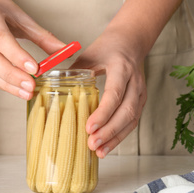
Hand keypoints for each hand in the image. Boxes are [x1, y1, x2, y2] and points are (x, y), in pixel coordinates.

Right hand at [0, 0, 64, 99]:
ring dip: (7, 84)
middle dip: (11, 75)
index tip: (34, 68)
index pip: (1, 38)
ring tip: (26, 92)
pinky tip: (13, 87)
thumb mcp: (22, 18)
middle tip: (30, 86)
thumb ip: (43, 36)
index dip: (17, 55)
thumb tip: (65, 51)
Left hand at [70, 29, 146, 157]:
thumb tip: (53, 86)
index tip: (89, 127)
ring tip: (99, 151)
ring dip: (115, 137)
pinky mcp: (140, 100)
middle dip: (109, 131)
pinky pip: (132, 121)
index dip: (103, 112)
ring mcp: (140, 92)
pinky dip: (120, 135)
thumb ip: (74, 70)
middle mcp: (134, 81)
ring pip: (132, 119)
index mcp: (121, 67)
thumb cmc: (109, 46)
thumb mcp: (89, 54)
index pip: (115, 93)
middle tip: (92, 144)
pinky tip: (107, 145)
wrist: (131, 41)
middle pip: (126, 111)